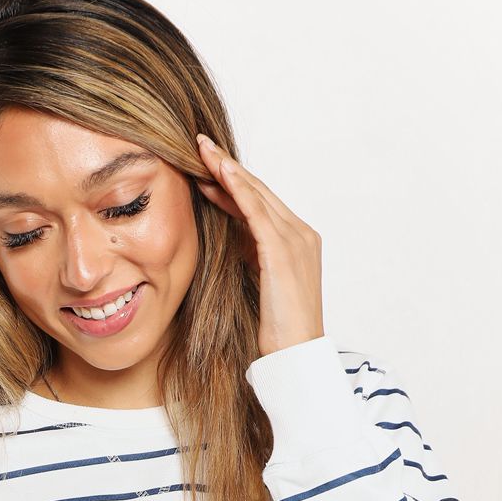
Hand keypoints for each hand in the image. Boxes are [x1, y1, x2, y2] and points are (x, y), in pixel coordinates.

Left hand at [195, 133, 324, 357]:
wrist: (295, 356)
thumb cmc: (278, 330)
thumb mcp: (260, 283)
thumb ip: (250, 255)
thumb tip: (230, 237)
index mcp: (297, 242)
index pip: (260, 204)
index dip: (232, 183)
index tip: (206, 167)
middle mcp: (301, 235)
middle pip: (258, 191)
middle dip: (227, 167)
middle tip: (200, 144)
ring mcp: (295, 241)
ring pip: (257, 195)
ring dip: (228, 169)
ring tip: (202, 149)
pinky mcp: (283, 251)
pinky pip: (257, 212)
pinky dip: (238, 189)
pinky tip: (219, 173)